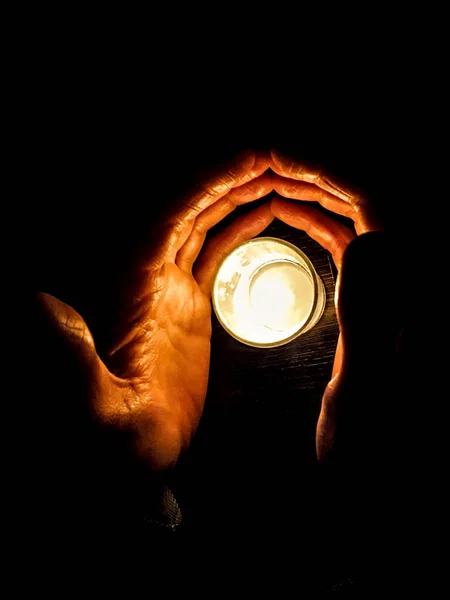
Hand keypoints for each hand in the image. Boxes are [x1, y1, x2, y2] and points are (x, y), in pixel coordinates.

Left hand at [37, 150, 275, 470]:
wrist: (132, 451)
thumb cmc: (111, 434)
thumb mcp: (89, 401)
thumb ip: (65, 354)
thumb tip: (36, 302)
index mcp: (128, 282)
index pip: (171, 213)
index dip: (208, 180)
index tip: (248, 158)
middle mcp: (147, 273)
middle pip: (189, 207)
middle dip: (228, 177)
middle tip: (273, 157)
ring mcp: (168, 287)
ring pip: (203, 224)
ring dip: (236, 196)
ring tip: (273, 176)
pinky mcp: (188, 305)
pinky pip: (214, 254)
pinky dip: (238, 230)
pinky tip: (261, 216)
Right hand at [267, 149, 400, 466]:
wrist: (376, 480)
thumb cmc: (372, 450)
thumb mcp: (370, 393)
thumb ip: (374, 321)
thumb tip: (366, 241)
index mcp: (411, 298)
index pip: (378, 210)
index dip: (329, 173)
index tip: (281, 158)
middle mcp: (407, 284)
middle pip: (367, 202)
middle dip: (316, 175)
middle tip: (268, 162)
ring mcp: (391, 289)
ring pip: (353, 218)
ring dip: (312, 195)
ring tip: (272, 183)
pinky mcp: (373, 300)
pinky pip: (343, 243)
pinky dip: (314, 223)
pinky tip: (287, 217)